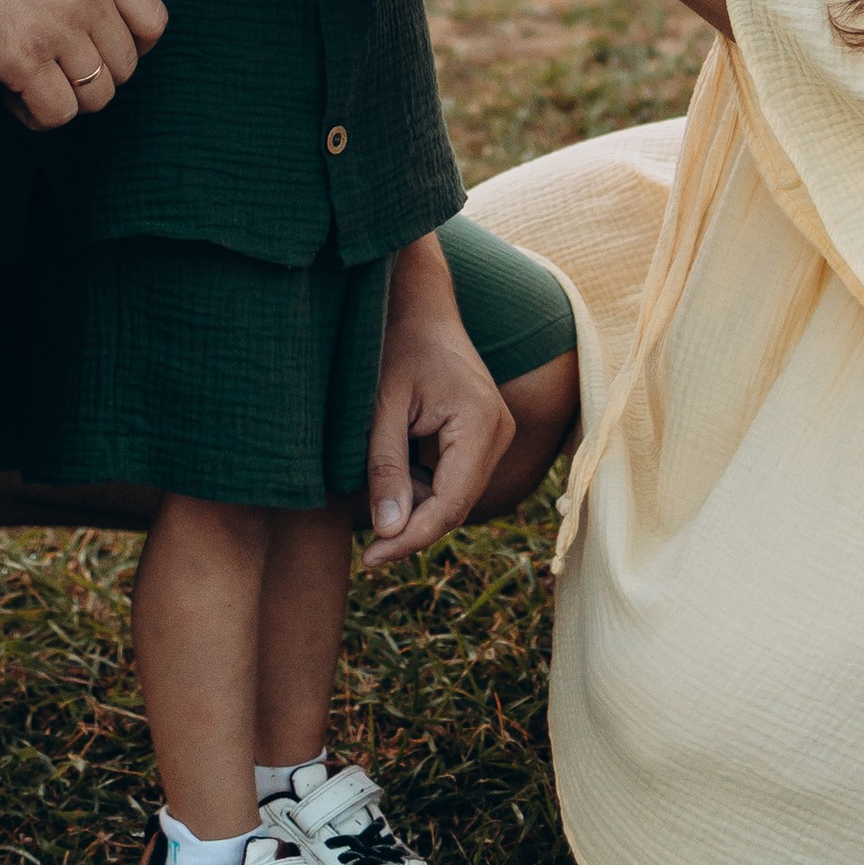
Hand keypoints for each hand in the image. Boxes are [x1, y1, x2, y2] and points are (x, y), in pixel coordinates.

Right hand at [0, 0, 168, 129]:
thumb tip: (96, 4)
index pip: (153, 22)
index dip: (132, 47)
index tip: (99, 51)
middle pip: (123, 68)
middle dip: (90, 78)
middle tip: (51, 70)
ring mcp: (57, 26)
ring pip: (95, 97)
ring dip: (64, 99)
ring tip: (29, 84)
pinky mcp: (22, 58)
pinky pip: (56, 112)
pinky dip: (36, 114)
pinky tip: (10, 94)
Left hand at [358, 239, 515, 568]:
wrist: (418, 304)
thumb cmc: (395, 343)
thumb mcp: (380, 405)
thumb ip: (385, 467)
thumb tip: (387, 532)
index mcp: (481, 424)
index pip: (450, 505)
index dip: (410, 540)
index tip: (370, 560)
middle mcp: (499, 433)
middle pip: (455, 506)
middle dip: (411, 529)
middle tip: (364, 551)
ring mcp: (494, 434)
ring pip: (453, 497)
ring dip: (413, 509)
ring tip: (368, 501)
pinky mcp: (482, 435)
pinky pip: (452, 479)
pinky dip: (419, 489)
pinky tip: (387, 483)